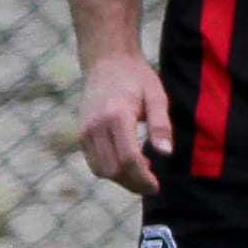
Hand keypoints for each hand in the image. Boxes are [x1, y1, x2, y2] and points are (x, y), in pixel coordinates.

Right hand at [77, 54, 170, 192]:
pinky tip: (128, 163)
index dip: (143, 178)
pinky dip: (110, 170)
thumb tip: (166, 153)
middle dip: (133, 183)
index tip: (156, 186)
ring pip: (101, 170)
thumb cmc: (136, 78)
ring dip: (121, 179)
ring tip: (141, 171)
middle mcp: (96, 126)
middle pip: (113, 170)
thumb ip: (161, 125)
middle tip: (152, 182)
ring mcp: (85, 130)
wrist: (107, 61)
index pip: (129, 159)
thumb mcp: (156, 96)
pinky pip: (94, 162)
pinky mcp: (81, 133)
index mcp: (117, 116)